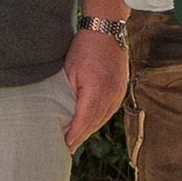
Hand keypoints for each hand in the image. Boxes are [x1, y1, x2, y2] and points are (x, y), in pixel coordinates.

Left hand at [63, 27, 124, 150]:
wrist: (106, 31)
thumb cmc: (83, 48)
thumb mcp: (69, 71)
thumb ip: (67, 94)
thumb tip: (60, 115)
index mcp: (96, 91)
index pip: (83, 121)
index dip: (73, 136)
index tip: (64, 146)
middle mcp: (111, 95)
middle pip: (94, 124)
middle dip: (80, 137)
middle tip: (66, 149)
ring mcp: (119, 93)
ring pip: (103, 118)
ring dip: (89, 130)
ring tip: (76, 140)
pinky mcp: (122, 90)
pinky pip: (109, 110)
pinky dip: (98, 119)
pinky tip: (89, 124)